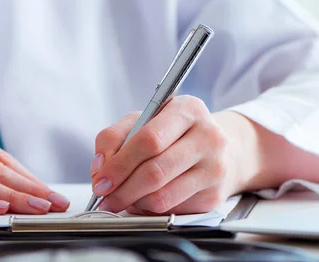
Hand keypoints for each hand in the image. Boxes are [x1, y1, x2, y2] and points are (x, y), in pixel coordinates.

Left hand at [90, 95, 238, 214]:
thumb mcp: (143, 120)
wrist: (218, 149)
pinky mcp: (214, 196)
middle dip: (123, 189)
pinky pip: (171, 210)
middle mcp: (208, 137)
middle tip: (105, 197)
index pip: (149, 140)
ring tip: (122, 198)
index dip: (120, 164)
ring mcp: (214, 168)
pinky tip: (145, 199)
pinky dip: (150, 208)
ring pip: (162, 196)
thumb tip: (100, 167)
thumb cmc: (174, 133)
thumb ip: (115, 137)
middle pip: (155, 172)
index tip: (101, 180)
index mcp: (188, 110)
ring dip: (134, 202)